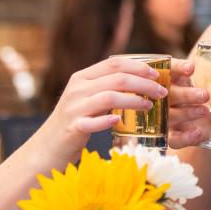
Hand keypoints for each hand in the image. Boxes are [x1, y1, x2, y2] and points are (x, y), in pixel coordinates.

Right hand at [40, 56, 165, 159]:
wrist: (49, 145)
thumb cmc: (77, 120)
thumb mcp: (88, 97)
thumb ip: (107, 86)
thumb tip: (141, 80)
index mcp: (82, 77)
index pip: (113, 63)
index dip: (138, 66)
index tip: (157, 74)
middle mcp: (77, 89)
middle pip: (117, 79)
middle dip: (144, 84)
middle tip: (162, 92)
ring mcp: (73, 108)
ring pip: (109, 97)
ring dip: (134, 101)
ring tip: (150, 106)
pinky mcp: (72, 127)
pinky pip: (92, 122)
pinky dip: (107, 120)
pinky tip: (119, 120)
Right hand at [165, 59, 210, 147]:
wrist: (203, 129)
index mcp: (180, 80)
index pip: (172, 69)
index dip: (179, 68)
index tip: (192, 68)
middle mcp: (170, 98)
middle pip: (171, 93)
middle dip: (187, 94)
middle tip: (206, 95)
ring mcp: (169, 118)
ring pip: (171, 115)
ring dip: (187, 113)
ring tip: (205, 112)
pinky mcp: (172, 136)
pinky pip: (174, 139)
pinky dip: (185, 136)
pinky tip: (199, 133)